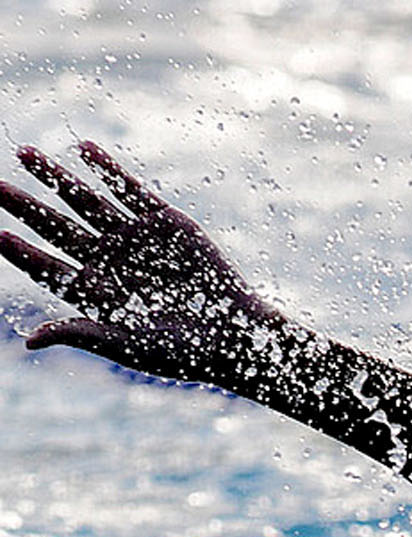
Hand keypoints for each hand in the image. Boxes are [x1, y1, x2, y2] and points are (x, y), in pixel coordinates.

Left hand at [0, 140, 279, 386]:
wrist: (234, 335)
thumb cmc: (181, 353)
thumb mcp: (126, 347)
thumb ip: (79, 333)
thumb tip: (28, 342)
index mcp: (96, 293)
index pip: (46, 268)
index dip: (19, 251)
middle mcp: (109, 262)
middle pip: (56, 228)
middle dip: (24, 206)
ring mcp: (134, 239)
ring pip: (85, 202)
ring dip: (55, 179)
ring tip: (25, 155)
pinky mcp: (164, 223)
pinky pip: (130, 190)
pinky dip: (109, 170)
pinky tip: (82, 150)